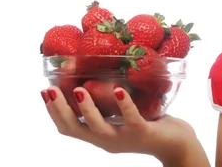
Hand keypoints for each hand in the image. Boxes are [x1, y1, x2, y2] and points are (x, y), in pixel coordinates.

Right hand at [42, 85, 198, 163]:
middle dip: (60, 110)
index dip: (53, 112)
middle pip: (76, 129)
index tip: (44, 91)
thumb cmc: (149, 125)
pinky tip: (117, 90)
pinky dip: (123, 104)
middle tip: (50, 90)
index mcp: (99, 136)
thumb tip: (97, 77)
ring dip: (87, 109)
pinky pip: (131, 119)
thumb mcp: (123, 116)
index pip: (68, 128)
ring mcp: (123, 138)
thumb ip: (110, 105)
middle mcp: (107, 140)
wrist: (177, 144)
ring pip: (99, 127)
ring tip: (79, 90)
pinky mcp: (143, 132)